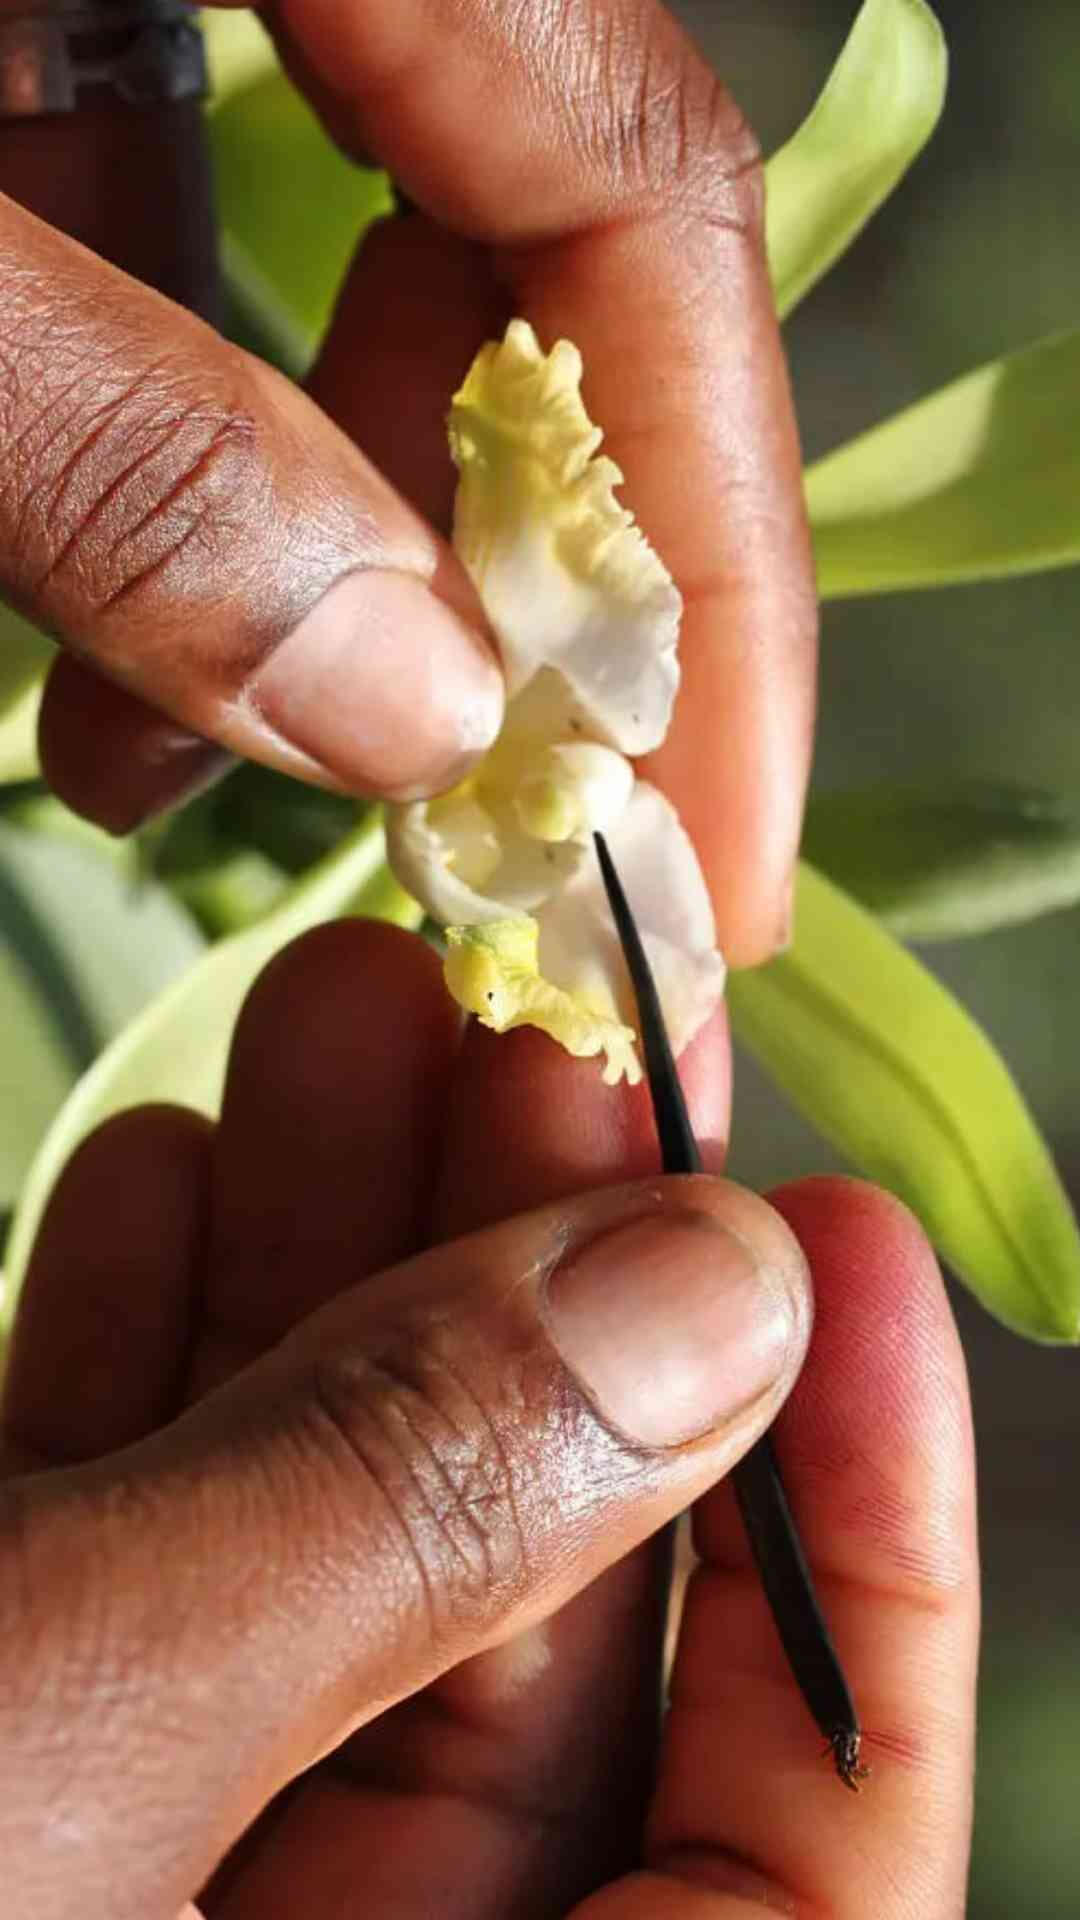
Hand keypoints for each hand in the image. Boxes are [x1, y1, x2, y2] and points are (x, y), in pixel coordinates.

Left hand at [0, 0, 813, 963]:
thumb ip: (126, 456)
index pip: (639, 188)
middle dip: (488, 580)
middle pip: (532, 249)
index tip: (713, 859)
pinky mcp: (57, 18)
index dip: (713, 546)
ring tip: (155, 770)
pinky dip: (158, 440)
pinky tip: (82, 628)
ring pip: (349, 263)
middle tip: (452, 850)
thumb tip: (405, 712)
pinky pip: (182, 233)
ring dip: (289, 544)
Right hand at [0, 921, 977, 1918]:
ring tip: (358, 1005)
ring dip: (335, 1252)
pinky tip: (172, 1164)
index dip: (864, 1552)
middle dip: (541, 1288)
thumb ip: (404, 1513)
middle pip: (531, 1612)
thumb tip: (709, 1289)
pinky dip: (154, 1344)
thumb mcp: (100, 1718)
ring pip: (320, 1534)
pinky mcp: (5, 1716)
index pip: (801, 1865)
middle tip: (557, 1037)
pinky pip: (131, 1540)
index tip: (842, 1247)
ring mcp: (137, 1842)